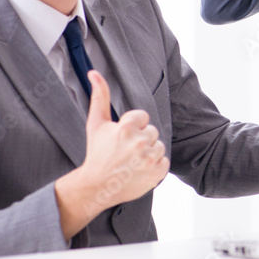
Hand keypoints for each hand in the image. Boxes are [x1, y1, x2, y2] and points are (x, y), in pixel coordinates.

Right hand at [55, 71, 169, 239]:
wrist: (97, 186)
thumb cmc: (97, 153)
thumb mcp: (96, 123)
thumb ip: (99, 96)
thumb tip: (94, 72)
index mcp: (126, 128)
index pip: (143, 117)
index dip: (132, 126)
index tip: (121, 138)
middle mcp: (140, 142)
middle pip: (152, 131)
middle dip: (141, 139)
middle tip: (125, 151)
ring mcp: (149, 160)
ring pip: (159, 146)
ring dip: (149, 152)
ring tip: (132, 160)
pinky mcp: (156, 173)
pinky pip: (164, 161)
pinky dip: (154, 166)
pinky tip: (139, 169)